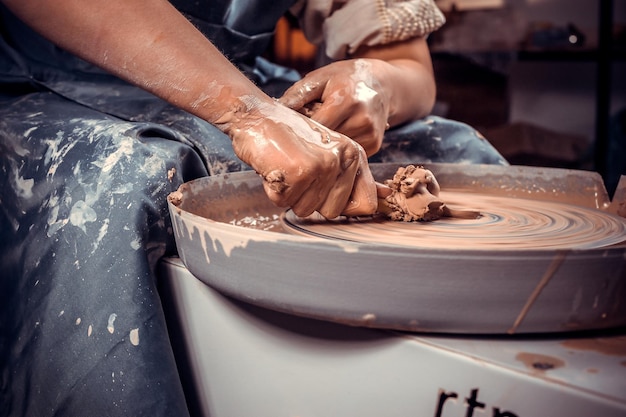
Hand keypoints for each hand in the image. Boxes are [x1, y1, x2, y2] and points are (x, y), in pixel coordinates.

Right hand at [222, 97, 377, 218]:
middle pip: (331, 212)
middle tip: (298, 172)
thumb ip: (356, 177)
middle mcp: (343, 159)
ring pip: (305, 210)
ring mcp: (323, 165)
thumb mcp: (328, 152)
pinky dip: (273, 190)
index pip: (366, 205)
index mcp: (355, 154)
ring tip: (286, 167)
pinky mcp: (300, 172)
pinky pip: (284, 203)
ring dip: (290, 194)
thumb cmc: (288, 136)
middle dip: (309, 199)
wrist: (257, 116)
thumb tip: (386, 198)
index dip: (342, 206)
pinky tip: (274, 167)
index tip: (322, 190)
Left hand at [278, 59, 389, 156]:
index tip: (289, 128)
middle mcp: (361, 120)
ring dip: (325, 146)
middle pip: (325, 142)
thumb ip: (297, 94)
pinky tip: (337, 136)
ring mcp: (370, 135)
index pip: (315, 126)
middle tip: (303, 131)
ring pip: (336, 152)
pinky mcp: (375, 145)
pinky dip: (339, 149)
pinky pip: (348, 155)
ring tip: (324, 130)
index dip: (300, 129)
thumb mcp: (320, 77)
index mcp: (345, 101)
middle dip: (311, 139)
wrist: (383, 83)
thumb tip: (274, 111)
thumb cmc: (346, 78)